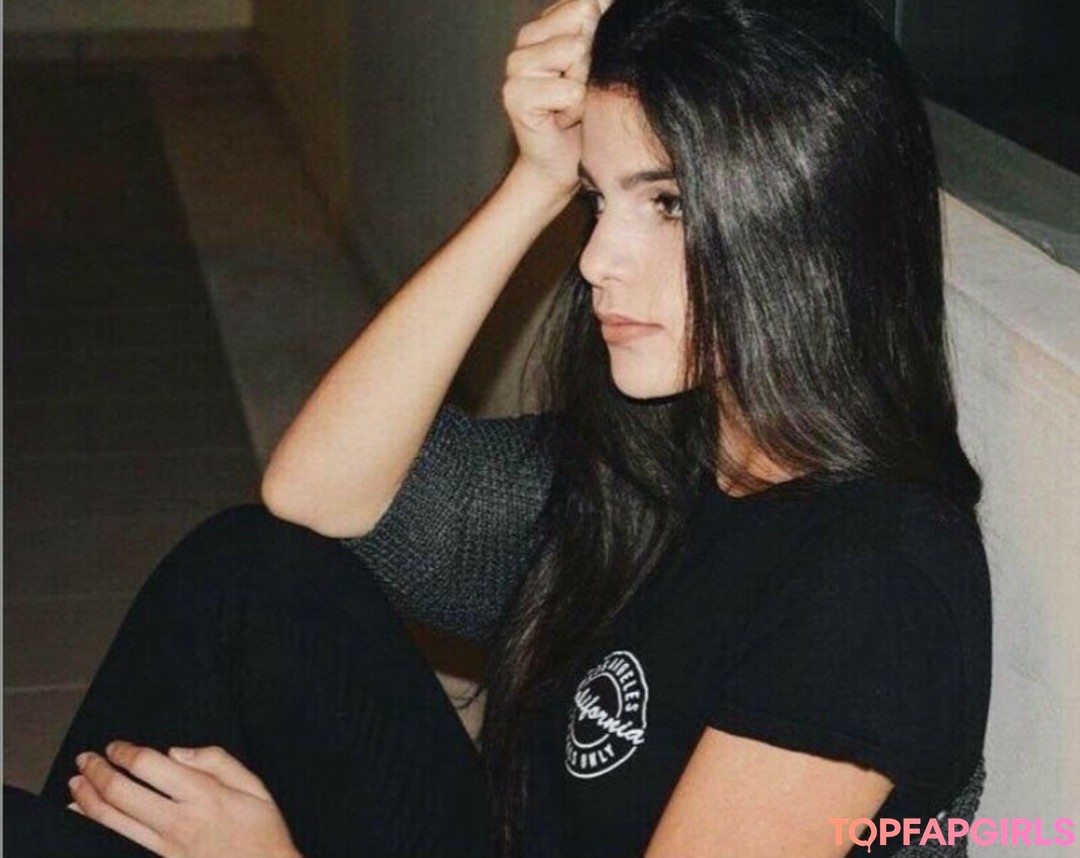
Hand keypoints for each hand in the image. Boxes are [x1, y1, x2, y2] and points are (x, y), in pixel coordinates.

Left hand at [69, 741, 301, 857]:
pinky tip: (82, 816)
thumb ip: (217, 761)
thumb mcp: (254, 787)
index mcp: (203, 795)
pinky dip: (94, 826)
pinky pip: (119, 841)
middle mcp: (178, 821)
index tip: (116, 747)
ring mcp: (165, 847)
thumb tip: (177, 752)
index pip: (149, 766)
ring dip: (87, 799)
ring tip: (76, 783)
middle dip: (97, 772)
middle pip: (122, 792)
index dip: (126, 753)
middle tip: (86, 759)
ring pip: (112, 820)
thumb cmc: (262, 833)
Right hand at [502, 0, 610, 194]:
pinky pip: (570, 90)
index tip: (592, 67)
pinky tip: (562, 120)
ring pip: (576, 52)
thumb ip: (601, 27)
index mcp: (546, 25)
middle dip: (594, 59)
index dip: (602, 33)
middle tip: (580, 89)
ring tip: (572, 104)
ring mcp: (516, 65)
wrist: (561, 165)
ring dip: (585, 85)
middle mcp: (526, 38)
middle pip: (584, 19)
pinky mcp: (515, 94)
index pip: (587, 1)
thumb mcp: (599, 63)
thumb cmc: (585, 115)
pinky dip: (577, 110)